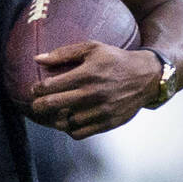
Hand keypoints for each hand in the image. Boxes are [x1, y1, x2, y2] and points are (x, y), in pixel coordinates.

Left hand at [29, 41, 160, 138]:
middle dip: (39, 106)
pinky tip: (69, 121)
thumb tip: (37, 59)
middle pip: (54, 105)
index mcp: (86, 74)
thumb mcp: (91, 48)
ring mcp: (102, 110)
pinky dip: (71, 129)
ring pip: (66, 122)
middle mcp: (93, 94)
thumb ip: (63, 53)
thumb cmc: (115, 60)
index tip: (35, 90)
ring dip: (55, 119)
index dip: (37, 89)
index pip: (50, 86)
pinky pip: (81, 133)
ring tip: (54, 113)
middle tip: (36, 105)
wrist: (147, 77)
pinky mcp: (109, 122)